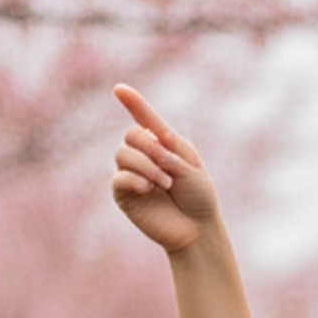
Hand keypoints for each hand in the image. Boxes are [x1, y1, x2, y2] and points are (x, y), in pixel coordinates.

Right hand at [109, 83, 223, 254]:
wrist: (198, 229)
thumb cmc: (199, 197)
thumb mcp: (189, 165)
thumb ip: (167, 149)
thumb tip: (144, 139)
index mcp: (163, 144)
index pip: (144, 119)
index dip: (132, 102)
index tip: (119, 89)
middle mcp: (144, 156)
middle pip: (130, 134)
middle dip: (149, 147)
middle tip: (168, 167)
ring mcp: (132, 175)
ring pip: (122, 154)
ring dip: (146, 166)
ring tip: (165, 183)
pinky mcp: (124, 195)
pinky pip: (118, 178)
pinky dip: (134, 179)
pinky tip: (147, 189)